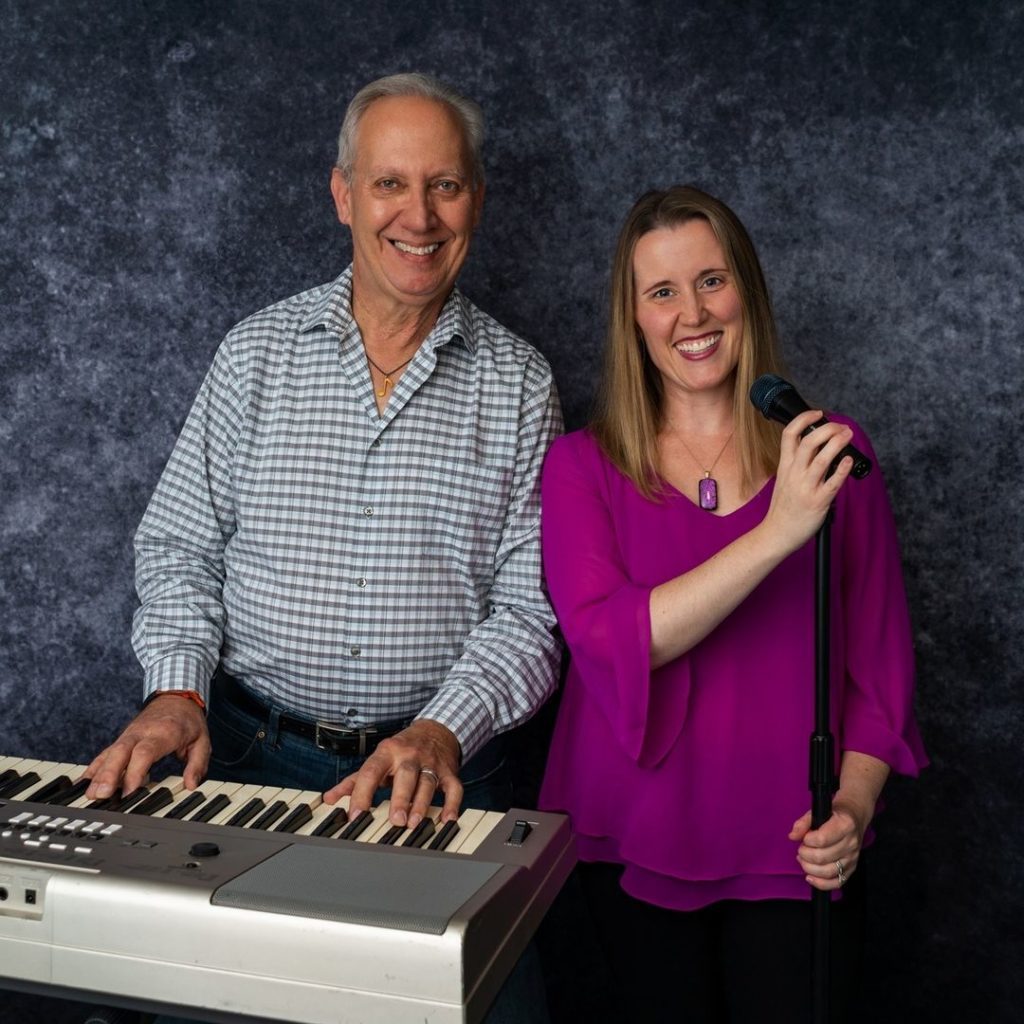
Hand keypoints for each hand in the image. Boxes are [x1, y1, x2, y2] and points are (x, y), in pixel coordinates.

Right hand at [84, 695, 210, 799]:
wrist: (176, 696)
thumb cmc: (188, 722)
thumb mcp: (202, 741)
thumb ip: (197, 764)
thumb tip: (191, 785)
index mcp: (164, 733)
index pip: (145, 752)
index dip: (135, 771)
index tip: (129, 792)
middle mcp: (142, 732)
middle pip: (121, 752)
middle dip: (109, 774)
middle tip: (101, 796)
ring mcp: (129, 735)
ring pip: (110, 753)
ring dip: (98, 774)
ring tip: (89, 795)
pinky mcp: (122, 739)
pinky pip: (105, 753)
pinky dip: (94, 767)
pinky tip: (83, 783)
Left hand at [323, 719, 461, 827]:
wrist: (434, 730)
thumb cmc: (401, 750)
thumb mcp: (377, 760)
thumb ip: (354, 781)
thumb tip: (329, 799)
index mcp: (387, 752)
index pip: (371, 772)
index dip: (362, 794)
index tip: (355, 815)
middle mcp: (409, 756)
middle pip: (405, 774)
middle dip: (400, 798)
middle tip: (395, 820)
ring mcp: (430, 763)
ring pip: (428, 782)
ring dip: (422, 803)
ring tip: (414, 823)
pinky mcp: (448, 771)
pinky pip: (454, 787)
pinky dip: (452, 803)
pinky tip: (448, 818)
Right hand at [763, 409, 855, 555]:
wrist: (776, 533)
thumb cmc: (783, 508)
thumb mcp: (784, 479)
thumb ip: (798, 463)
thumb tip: (821, 447)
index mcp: (785, 466)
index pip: (790, 434)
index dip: (804, 419)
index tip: (818, 413)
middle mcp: (794, 474)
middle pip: (808, 442)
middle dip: (827, 428)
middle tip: (840, 426)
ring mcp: (806, 488)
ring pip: (821, 459)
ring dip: (837, 443)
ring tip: (848, 435)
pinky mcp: (818, 502)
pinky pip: (832, 483)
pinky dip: (841, 469)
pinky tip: (849, 460)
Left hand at [789, 797, 869, 891]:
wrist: (854, 817)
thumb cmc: (833, 814)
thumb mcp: (817, 811)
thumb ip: (803, 823)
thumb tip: (793, 836)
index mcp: (845, 825)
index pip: (822, 839)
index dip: (807, 840)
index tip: (804, 838)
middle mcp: (851, 843)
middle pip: (823, 857)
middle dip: (805, 854)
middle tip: (801, 849)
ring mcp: (852, 858)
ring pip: (828, 871)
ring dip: (809, 868)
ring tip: (803, 859)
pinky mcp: (851, 869)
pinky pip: (837, 882)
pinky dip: (821, 883)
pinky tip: (810, 876)